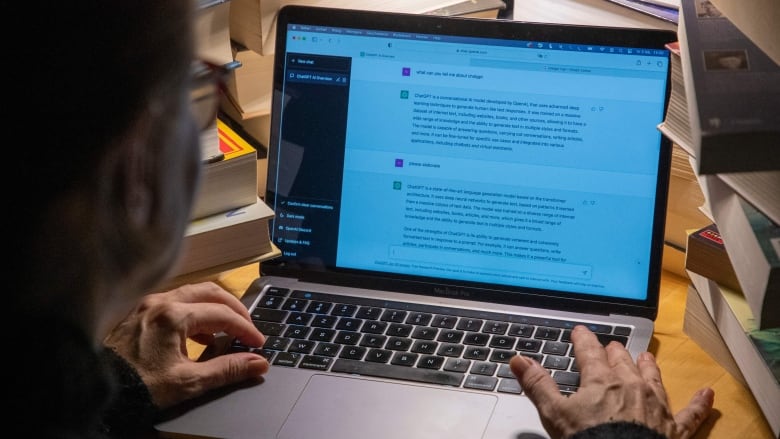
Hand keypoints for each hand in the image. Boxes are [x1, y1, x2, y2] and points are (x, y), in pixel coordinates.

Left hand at [103, 282, 268, 408]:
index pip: (222, 314)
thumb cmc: (139, 386)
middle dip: (234, 309)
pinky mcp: (141, 312)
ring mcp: (149, 305)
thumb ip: (227, 370)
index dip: (245, 329)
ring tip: (227, 331)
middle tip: (248, 328)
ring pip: (193, 294)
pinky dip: (196, 312)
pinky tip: (200, 334)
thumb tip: (257, 364)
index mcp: (173, 315)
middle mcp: (161, 302)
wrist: (97, 391)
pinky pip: (177, 301)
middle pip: (211, 292)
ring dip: (215, 308)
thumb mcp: (189, 382)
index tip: (257, 344)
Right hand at [510, 325, 713, 438]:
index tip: (580, 330)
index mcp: (601, 381)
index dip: (583, 339)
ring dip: (648, 366)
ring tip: (645, 357)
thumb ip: (538, 384)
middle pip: (622, 361)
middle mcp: (631, 386)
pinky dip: (700, 404)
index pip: (589, 352)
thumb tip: (518, 359)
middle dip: (614, 351)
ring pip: (653, 378)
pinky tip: (708, 393)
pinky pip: (692, 414)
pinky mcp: (674, 429)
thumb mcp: (555, 413)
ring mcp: (656, 406)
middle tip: (610, 345)